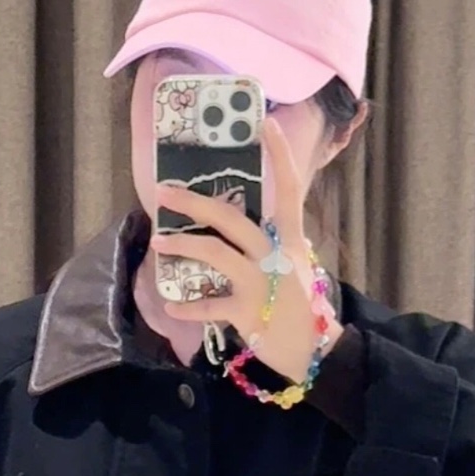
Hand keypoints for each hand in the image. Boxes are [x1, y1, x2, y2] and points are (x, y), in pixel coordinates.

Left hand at [150, 117, 341, 385]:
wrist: (315, 352)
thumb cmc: (300, 307)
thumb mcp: (293, 266)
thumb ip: (272, 244)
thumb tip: (243, 229)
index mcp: (290, 239)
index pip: (289, 188)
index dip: (279, 155)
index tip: (265, 123)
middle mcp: (276, 254)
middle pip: (232, 218)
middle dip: (195, 203)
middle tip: (164, 192)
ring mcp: (262, 283)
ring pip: (216, 253)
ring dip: (183, 246)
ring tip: (159, 243)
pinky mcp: (249, 313)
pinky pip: (211, 307)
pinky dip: (189, 307)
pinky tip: (171, 305)